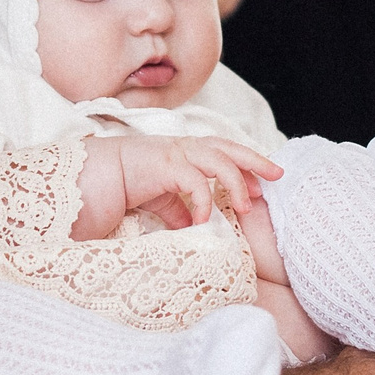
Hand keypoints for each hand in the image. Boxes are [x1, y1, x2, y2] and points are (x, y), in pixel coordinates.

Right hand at [74, 135, 280, 239]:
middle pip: (230, 148)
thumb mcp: (160, 198)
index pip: (225, 152)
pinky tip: (204, 221)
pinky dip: (204, 201)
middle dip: (256, 160)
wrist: (96, 176)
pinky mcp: (166, 165)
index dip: (246, 164)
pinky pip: (194, 182)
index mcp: (187, 151)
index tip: (262, 184)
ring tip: (246, 206)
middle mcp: (185, 148)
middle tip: (278, 174)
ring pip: (219, 160)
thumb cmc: (127, 182)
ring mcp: (177, 154)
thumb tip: (191, 226)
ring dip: (236, 182)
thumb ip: (177, 208)